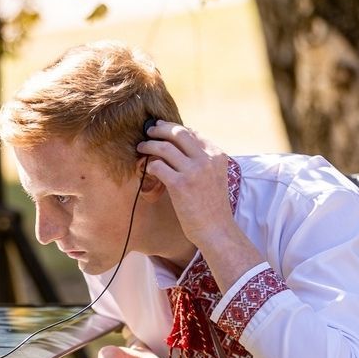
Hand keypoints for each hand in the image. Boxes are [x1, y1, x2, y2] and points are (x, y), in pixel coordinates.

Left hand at [139, 121, 263, 289]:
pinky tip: (148, 168)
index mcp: (217, 155)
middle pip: (178, 133)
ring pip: (164, 147)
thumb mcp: (215, 175)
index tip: (163, 128)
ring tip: (141, 147)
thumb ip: (203, 159)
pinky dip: (150, 164)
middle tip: (149, 131)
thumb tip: (182, 142)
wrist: (216, 229)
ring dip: (149, 145)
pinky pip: (158, 166)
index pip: (192, 133)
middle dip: (160, 129)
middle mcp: (206, 160)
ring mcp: (193, 172)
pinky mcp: (180, 185)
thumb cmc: (212, 205)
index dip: (174, 128)